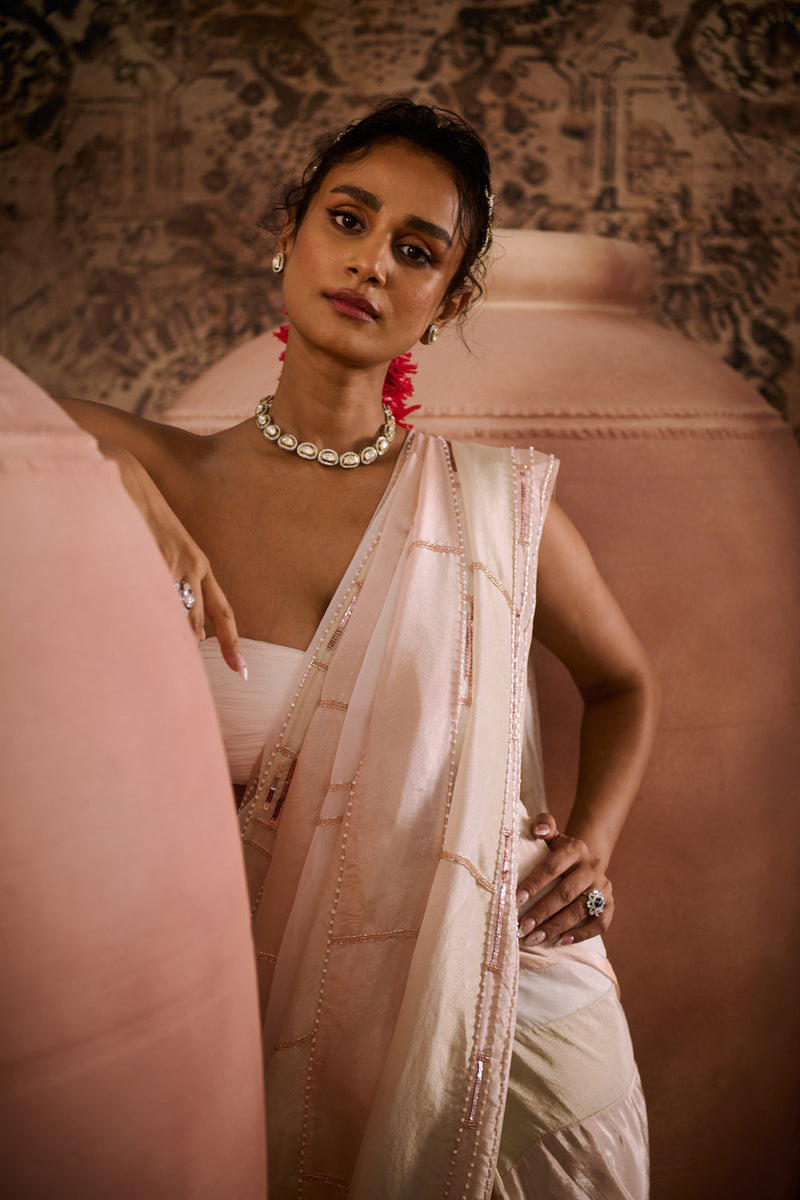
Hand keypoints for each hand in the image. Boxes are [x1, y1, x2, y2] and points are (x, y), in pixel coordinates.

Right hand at [102, 440, 246, 678]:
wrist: (123, 474)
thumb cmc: (137, 512)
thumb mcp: (162, 545)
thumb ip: (168, 578)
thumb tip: (167, 614)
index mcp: (199, 563)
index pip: (222, 612)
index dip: (232, 644)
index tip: (242, 673)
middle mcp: (192, 565)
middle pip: (194, 626)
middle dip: (181, 650)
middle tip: (168, 671)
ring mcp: (172, 562)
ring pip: (173, 618)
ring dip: (159, 636)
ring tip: (138, 647)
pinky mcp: (150, 556)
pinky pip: (148, 600)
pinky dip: (138, 615)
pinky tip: (123, 618)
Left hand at [515, 813, 612, 947]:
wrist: (585, 861)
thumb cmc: (558, 851)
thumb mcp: (551, 835)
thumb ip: (543, 825)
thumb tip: (538, 830)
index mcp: (575, 848)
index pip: (552, 866)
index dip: (534, 883)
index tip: (515, 900)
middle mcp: (592, 867)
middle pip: (565, 893)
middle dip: (542, 912)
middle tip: (523, 927)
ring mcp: (603, 886)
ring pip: (580, 910)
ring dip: (556, 927)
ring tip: (535, 939)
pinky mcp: (610, 904)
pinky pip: (599, 923)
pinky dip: (581, 934)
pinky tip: (561, 942)